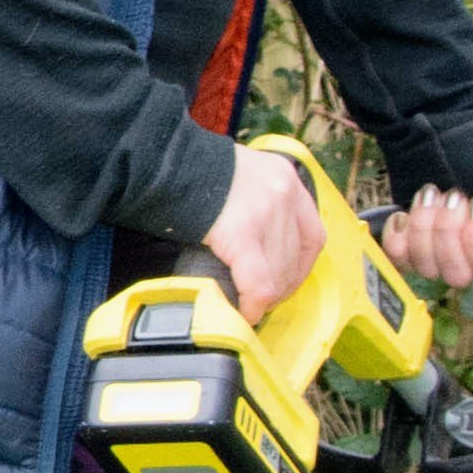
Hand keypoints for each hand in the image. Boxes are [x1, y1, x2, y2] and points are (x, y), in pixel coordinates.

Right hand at [202, 142, 321, 317]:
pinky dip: (253, 304)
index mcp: (283, 176)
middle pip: (295, 257)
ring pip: (278, 273)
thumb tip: (255, 244)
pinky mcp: (242, 233)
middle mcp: (282, 193)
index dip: (301, 266)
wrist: (160, 160)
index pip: (312, 233)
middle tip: (262, 300)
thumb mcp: (238, 173)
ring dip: (266, 298)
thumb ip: (255, 200)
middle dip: (281, 286)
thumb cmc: (190, 170)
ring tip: (249, 307)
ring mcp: (265, 212)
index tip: (286, 280)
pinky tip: (244, 312)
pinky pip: (257, 282)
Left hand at [384, 169, 472, 292]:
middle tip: (452, 194)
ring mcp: (439, 253)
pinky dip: (399, 233)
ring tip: (432, 193)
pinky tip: (407, 211)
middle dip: (448, 228)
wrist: (438, 137)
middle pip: (454, 272)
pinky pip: (399, 260)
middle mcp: (472, 258)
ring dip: (424, 224)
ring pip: (426, 265)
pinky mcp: (410, 246)